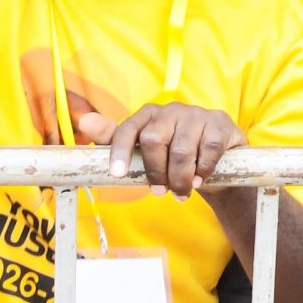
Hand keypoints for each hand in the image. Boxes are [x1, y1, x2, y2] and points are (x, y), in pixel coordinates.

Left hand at [76, 101, 246, 199]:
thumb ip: (114, 138)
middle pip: (154, 139)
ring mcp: (197, 114)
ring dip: (180, 178)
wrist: (215, 157)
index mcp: (149, 114)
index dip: (121, 151)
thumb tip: (83, 121)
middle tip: (160, 193)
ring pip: (182, 149)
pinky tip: (199, 180)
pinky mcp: (220, 123)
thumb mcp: (143, 150)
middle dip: (156, 172)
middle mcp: (172, 109)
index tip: (118, 175)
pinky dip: (202, 170)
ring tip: (181, 193)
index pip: (128, 129)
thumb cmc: (173, 154)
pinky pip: (208, 149)